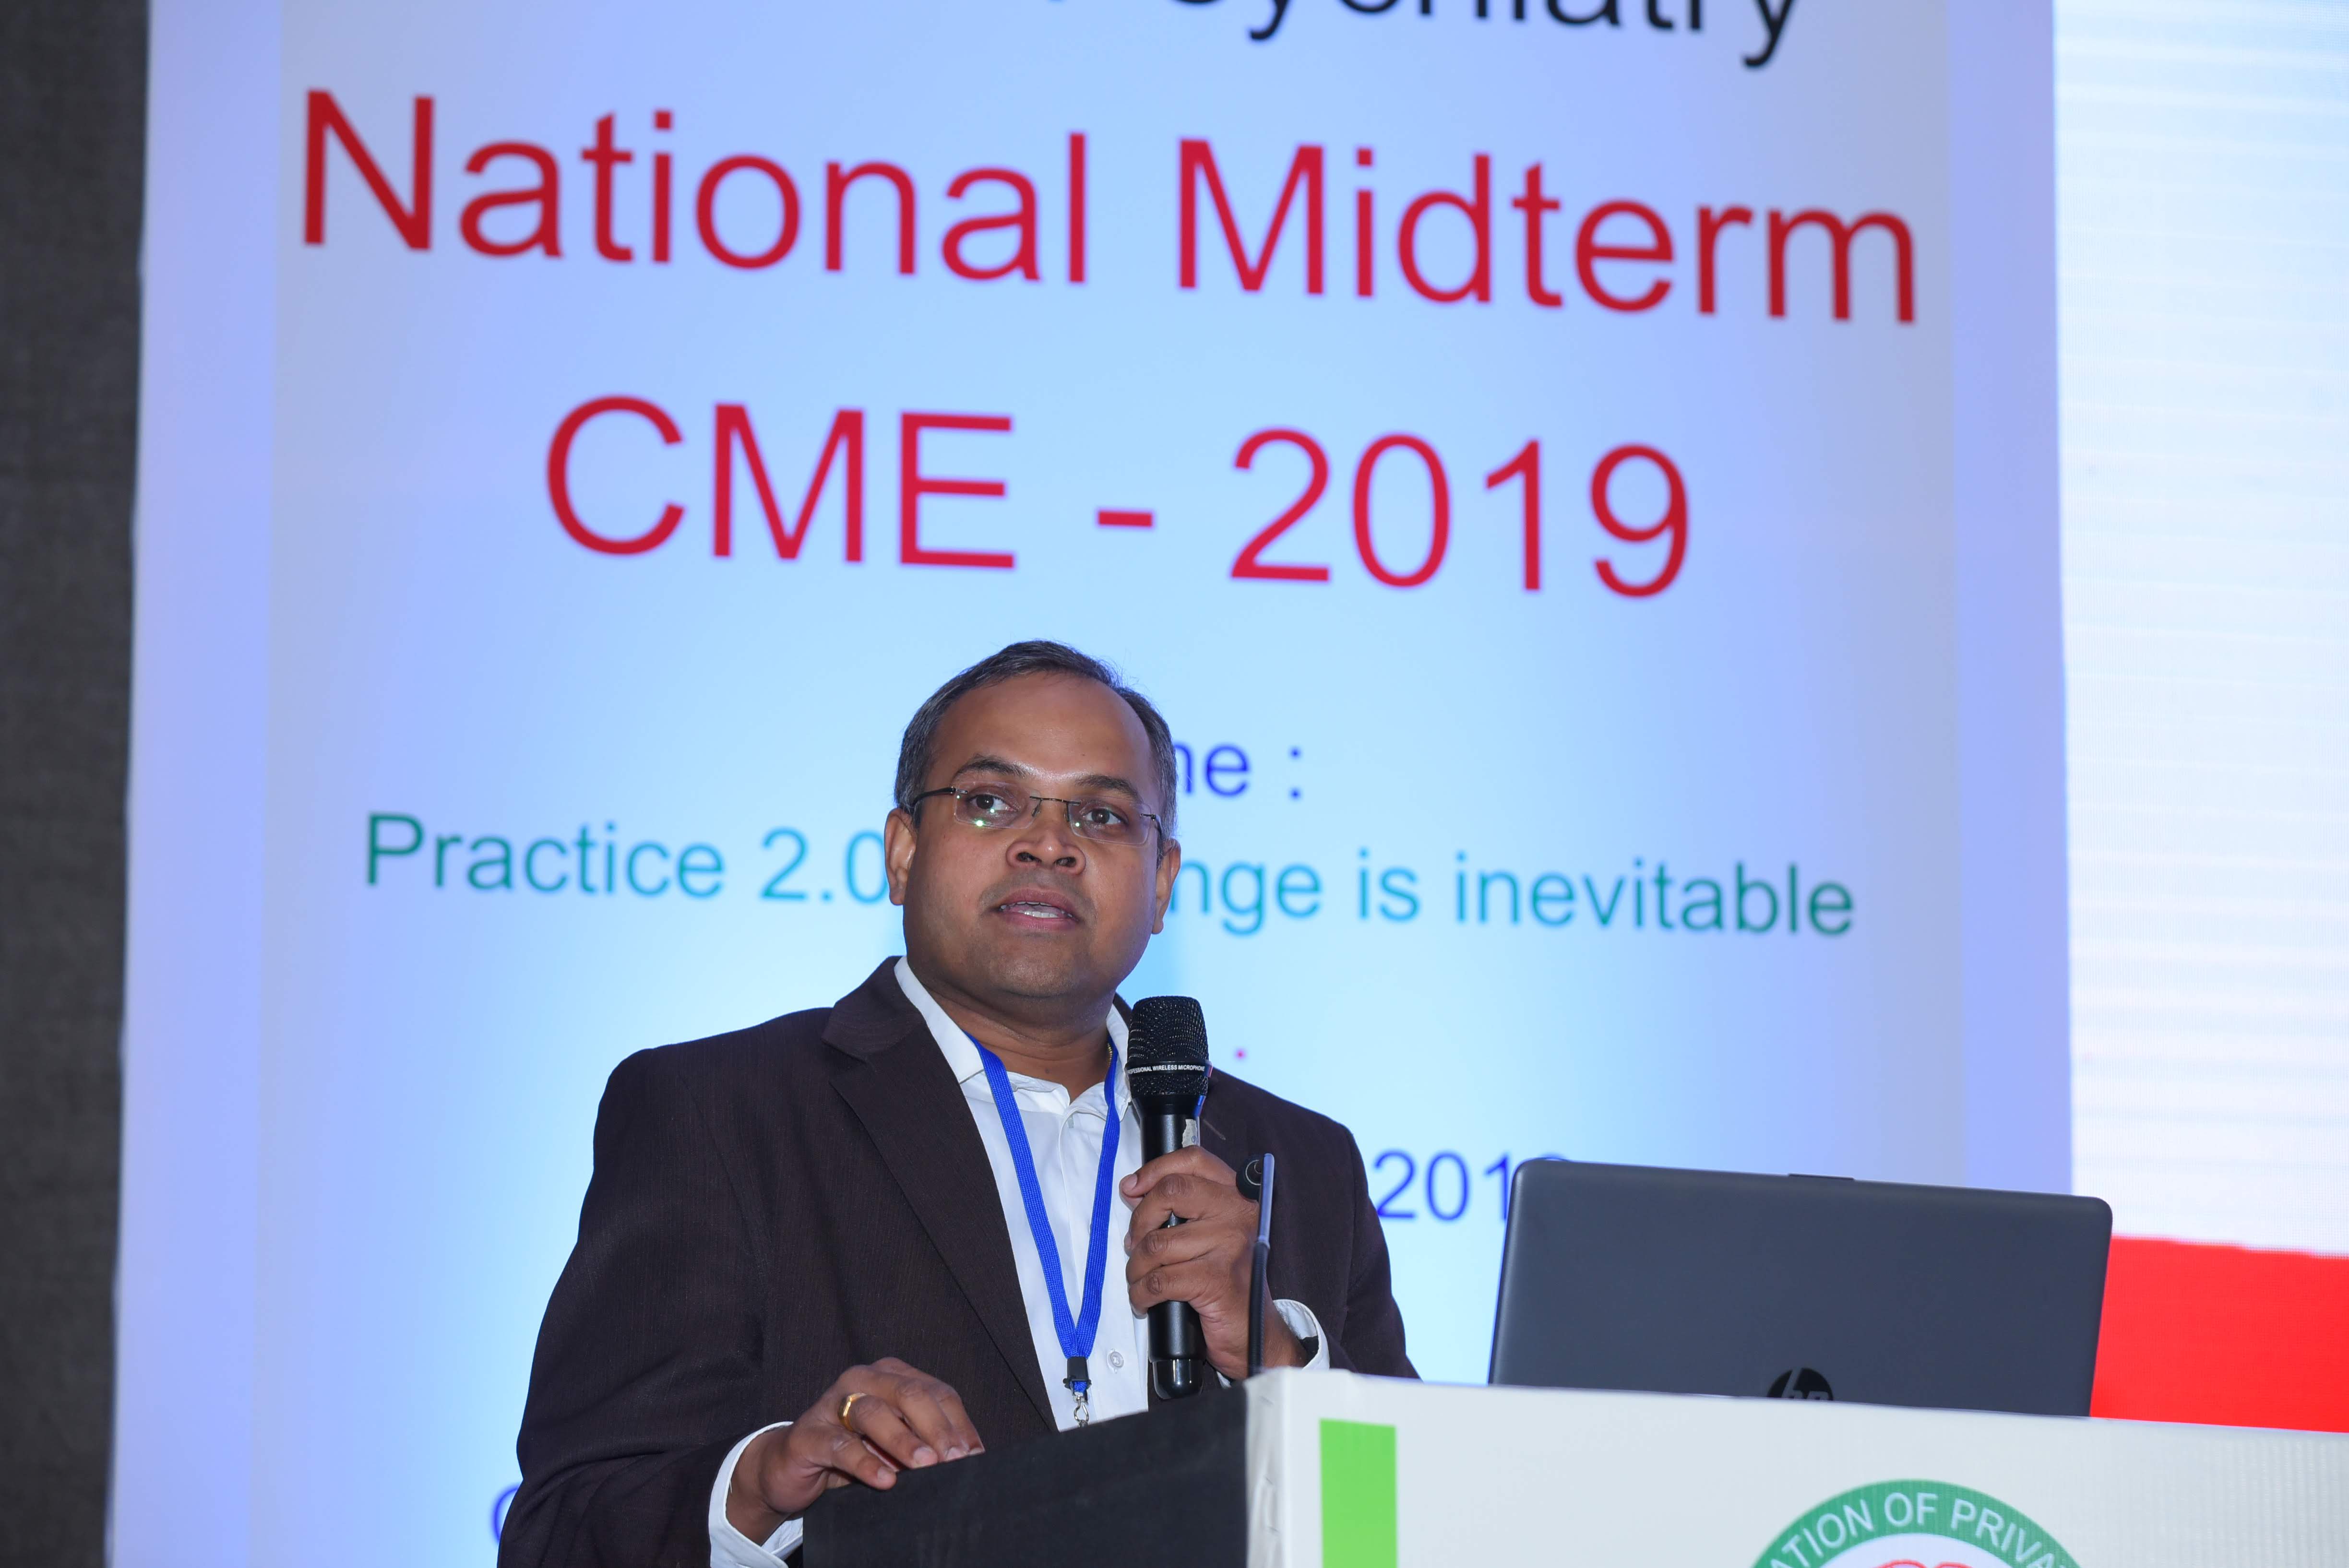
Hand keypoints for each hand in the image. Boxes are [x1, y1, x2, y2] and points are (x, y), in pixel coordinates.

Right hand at [724, 1358, 983, 1541]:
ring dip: (904, 1440)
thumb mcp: (896, 1444)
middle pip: (910, 1394)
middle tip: (955, 1459)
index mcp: (892, 1376)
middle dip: (937, 1428)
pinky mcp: (809, 1433)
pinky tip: (885, 1480)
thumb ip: (927, 1441)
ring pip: (875, 1412)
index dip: (958, 1423)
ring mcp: (833, 1403)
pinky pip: (841, 1445)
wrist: (791, 1466)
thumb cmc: (854, 1451)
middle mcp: (863, 1379)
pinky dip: (865, 1462)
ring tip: (926, 1465)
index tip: (974, 1455)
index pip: (937, 1392)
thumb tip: (972, 1455)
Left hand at [1122, 1147, 1304, 1380]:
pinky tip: (1144, 1300)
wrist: (1257, 1334)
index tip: (1133, 1187)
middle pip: (1171, 1192)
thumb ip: (1180, 1209)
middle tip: (1135, 1243)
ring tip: (1139, 1278)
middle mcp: (1238, 1214)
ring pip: (1157, 1243)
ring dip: (1137, 1267)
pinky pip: (1159, 1280)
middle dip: (1140, 1219)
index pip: (1194, 1160)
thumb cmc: (1228, 1284)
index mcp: (1237, 1198)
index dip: (1156, 1168)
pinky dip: (1141, 1293)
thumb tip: (1134, 1190)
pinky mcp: (1216, 1280)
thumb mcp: (1210, 1236)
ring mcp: (1229, 1246)